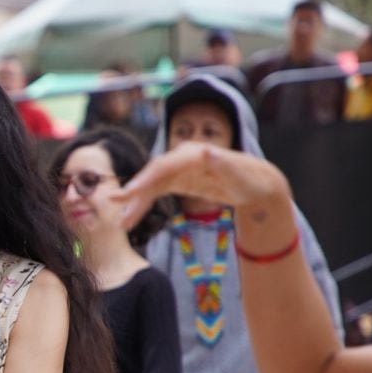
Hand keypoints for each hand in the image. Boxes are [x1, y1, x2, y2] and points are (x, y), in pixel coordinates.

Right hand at [115, 143, 290, 229]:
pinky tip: (132, 218)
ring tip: (122, 223)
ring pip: (151, 186)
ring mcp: (179, 170)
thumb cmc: (251, 179)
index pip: (162, 166)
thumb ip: (221, 162)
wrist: (258, 186)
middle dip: (133, 192)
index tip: (128, 193)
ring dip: (136, 204)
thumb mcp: (238, 173)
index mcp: (192, 153)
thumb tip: (205, 149)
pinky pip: (156, 193)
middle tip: (113, 204)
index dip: (144, 179)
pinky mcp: (180, 181)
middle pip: (151, 176)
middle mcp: (181, 158)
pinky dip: (144, 205)